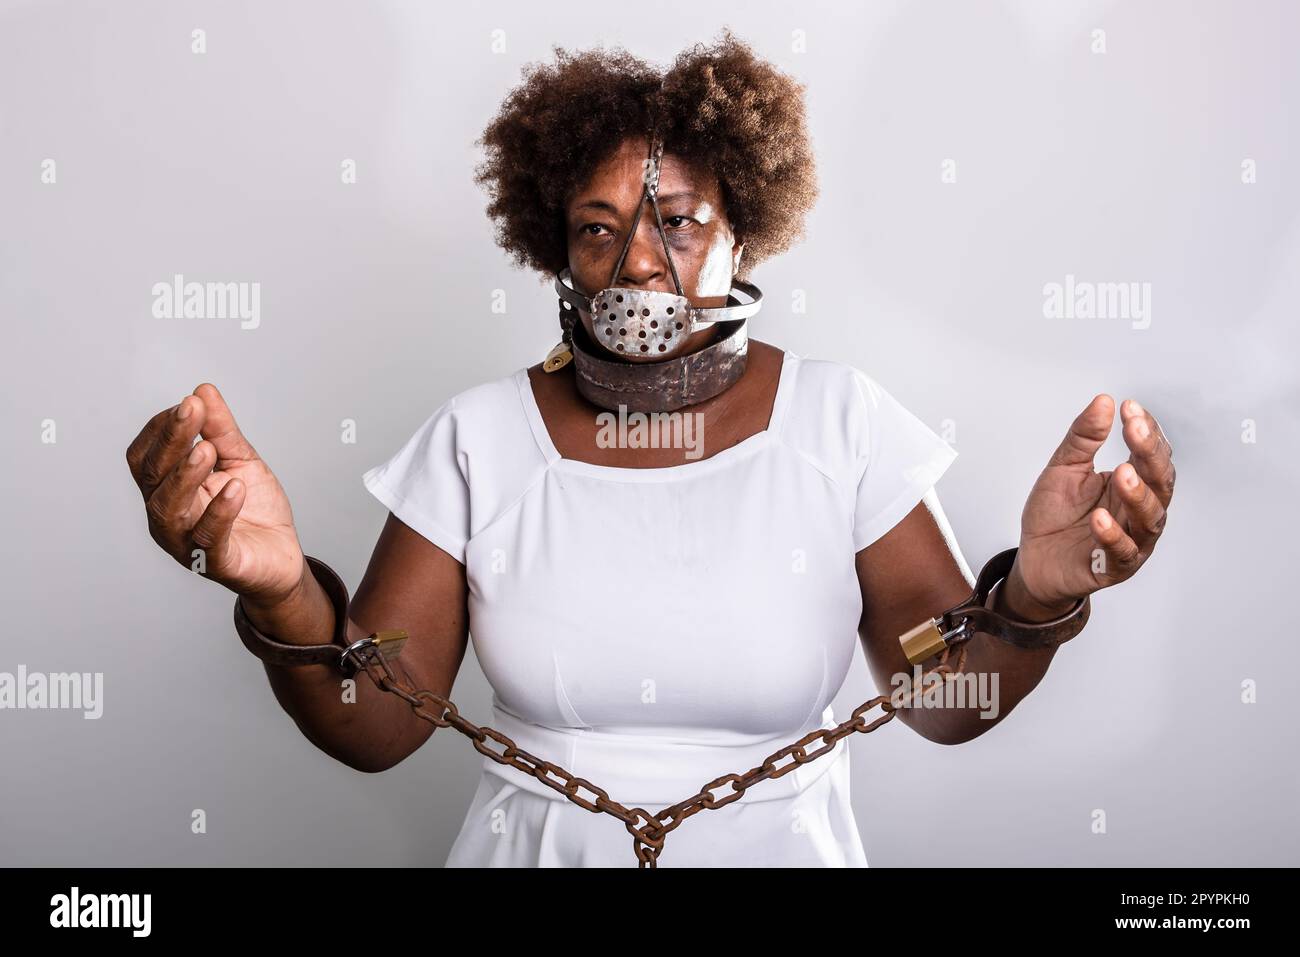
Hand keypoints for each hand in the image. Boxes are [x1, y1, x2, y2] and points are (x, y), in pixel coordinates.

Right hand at [125, 383, 306, 605]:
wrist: (282, 556)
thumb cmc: (254, 509)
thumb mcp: (241, 461)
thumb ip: (222, 430)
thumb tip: (204, 391)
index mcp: (166, 488)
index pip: (146, 456)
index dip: (162, 428)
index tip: (190, 403)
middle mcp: (166, 515)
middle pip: (154, 476)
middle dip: (171, 440)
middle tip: (192, 410)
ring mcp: (185, 542)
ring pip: (170, 509)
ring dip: (186, 475)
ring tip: (208, 450)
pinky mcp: (215, 563)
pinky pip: (208, 539)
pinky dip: (220, 512)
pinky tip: (235, 488)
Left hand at [1008, 394, 1174, 613]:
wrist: (1033, 559)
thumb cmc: (1054, 515)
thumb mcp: (1063, 468)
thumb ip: (1083, 438)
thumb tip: (1103, 401)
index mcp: (1131, 482)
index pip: (1151, 453)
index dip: (1145, 431)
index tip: (1129, 408)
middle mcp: (1138, 510)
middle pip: (1160, 482)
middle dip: (1150, 454)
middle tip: (1135, 430)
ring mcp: (1131, 539)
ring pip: (1150, 518)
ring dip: (1138, 495)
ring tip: (1122, 473)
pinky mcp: (1114, 567)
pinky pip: (1122, 552)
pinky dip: (1113, 536)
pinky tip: (1100, 519)